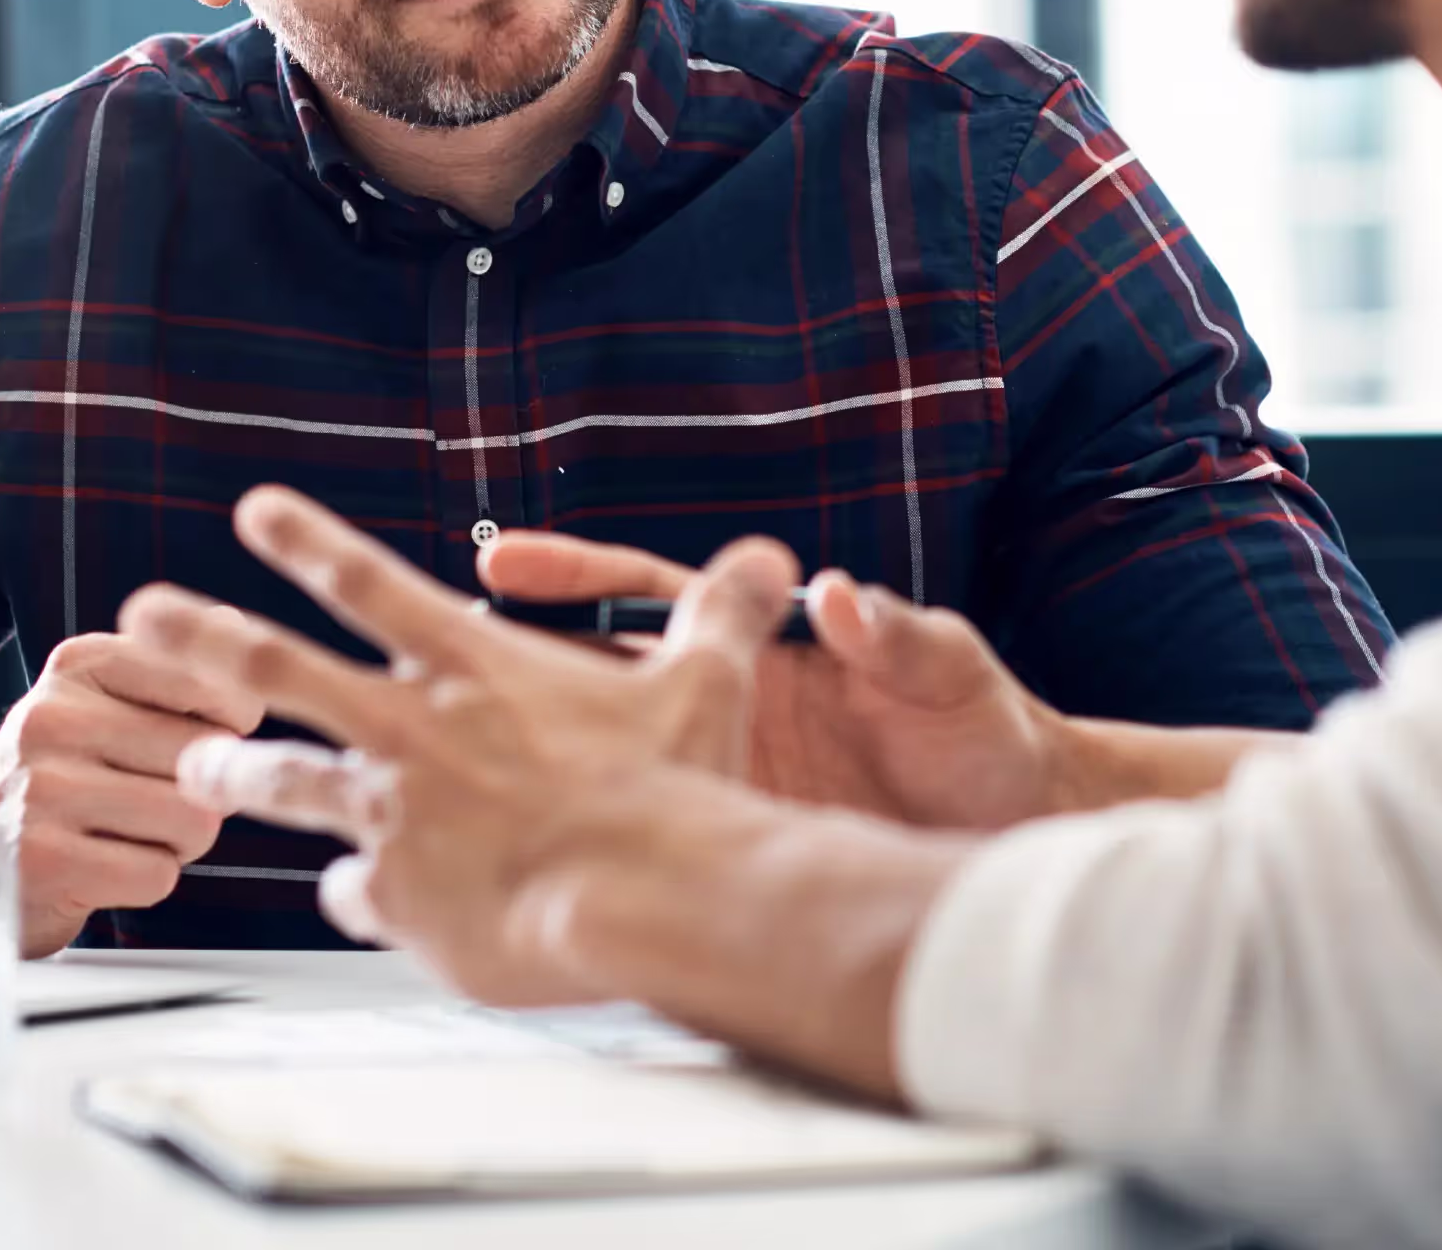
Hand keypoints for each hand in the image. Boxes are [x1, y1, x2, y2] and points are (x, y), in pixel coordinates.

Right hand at [0, 634, 262, 956]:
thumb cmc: (66, 769)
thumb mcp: (106, 696)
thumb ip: (176, 664)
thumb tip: (231, 624)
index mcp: (81, 663)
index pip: (213, 683)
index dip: (232, 723)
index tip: (202, 736)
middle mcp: (52, 717)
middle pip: (208, 756)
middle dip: (205, 789)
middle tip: (158, 797)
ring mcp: (40, 791)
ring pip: (193, 819)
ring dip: (182, 840)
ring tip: (133, 832)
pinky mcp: (40, 865)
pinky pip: (158, 875)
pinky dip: (149, 879)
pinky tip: (107, 868)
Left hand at [118, 486, 800, 1001]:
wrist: (643, 893)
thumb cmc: (671, 785)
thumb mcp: (706, 680)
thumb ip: (723, 612)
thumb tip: (775, 558)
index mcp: (475, 667)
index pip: (371, 584)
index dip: (310, 541)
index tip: (257, 511)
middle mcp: (415, 729)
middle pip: (280, 669)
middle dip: (203, 636)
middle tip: (142, 614)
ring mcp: (395, 816)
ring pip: (285, 783)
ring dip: (232, 774)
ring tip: (190, 773)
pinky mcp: (398, 899)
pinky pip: (354, 895)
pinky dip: (352, 895)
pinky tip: (350, 905)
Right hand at [480, 533, 1073, 830]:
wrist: (1019, 825)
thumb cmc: (987, 731)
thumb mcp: (948, 672)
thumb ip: (899, 633)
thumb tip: (842, 597)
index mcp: (767, 648)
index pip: (650, 596)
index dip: (574, 576)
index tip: (502, 562)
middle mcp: (728, 709)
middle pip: (594, 679)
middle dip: (507, 669)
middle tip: (422, 660)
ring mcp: (724, 779)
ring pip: (601, 767)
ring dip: (525, 766)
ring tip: (427, 777)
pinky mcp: (737, 848)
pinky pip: (646, 849)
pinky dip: (583, 859)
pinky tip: (516, 878)